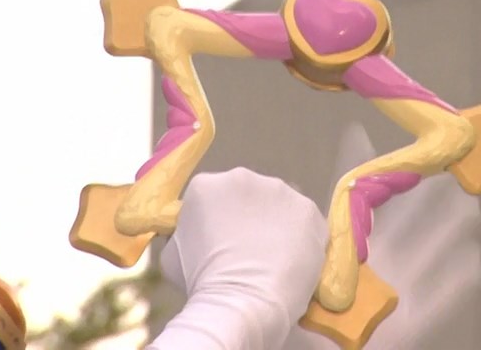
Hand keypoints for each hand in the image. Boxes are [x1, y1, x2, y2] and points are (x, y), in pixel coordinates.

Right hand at [147, 167, 327, 349]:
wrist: (242, 302)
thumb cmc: (201, 284)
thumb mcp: (172, 257)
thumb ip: (184, 235)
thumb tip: (196, 236)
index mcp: (207, 185)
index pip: (212, 198)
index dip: (215, 222)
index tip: (217, 245)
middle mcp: (244, 177)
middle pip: (248, 197)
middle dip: (248, 218)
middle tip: (247, 253)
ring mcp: (280, 190)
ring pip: (279, 206)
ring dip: (276, 225)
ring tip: (272, 260)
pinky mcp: (308, 209)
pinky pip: (303, 223)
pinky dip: (301, 239)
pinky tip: (293, 262)